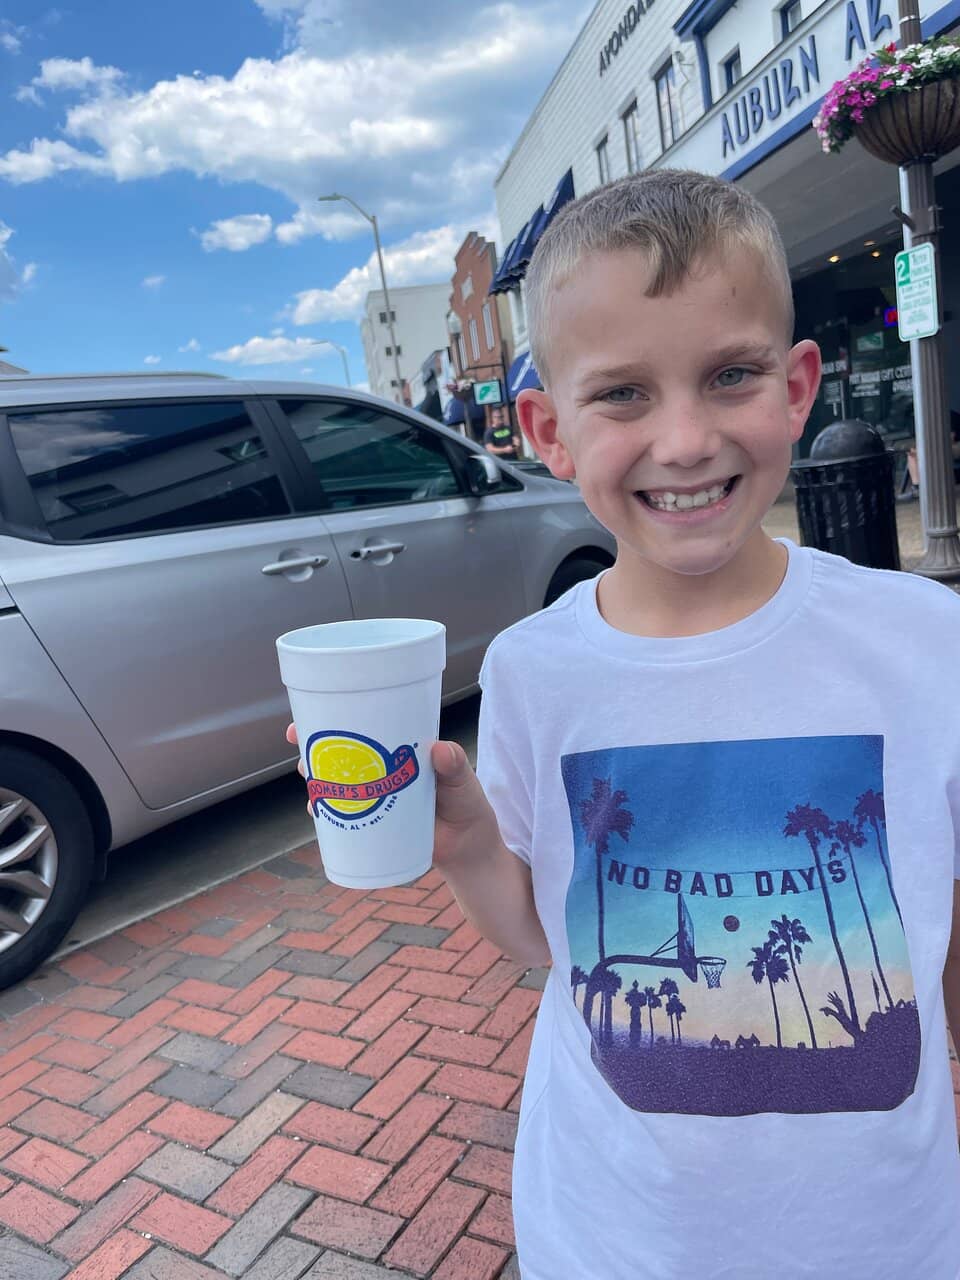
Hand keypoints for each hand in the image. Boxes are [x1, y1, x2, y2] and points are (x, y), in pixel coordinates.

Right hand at [285, 725, 498, 868]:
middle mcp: (382, 771)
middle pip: (341, 753)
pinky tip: (316, 809)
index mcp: (400, 751)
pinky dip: (326, 811)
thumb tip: (440, 750)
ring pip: (337, 782)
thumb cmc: (468, 807)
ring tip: (308, 776)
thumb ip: (456, 766)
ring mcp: (375, 798)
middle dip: (315, 744)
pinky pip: (343, 815)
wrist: (469, 850)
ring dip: (316, 777)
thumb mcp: (465, 783)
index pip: (367, 726)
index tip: (312, 710)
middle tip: (298, 740)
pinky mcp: (373, 824)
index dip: (339, 716)